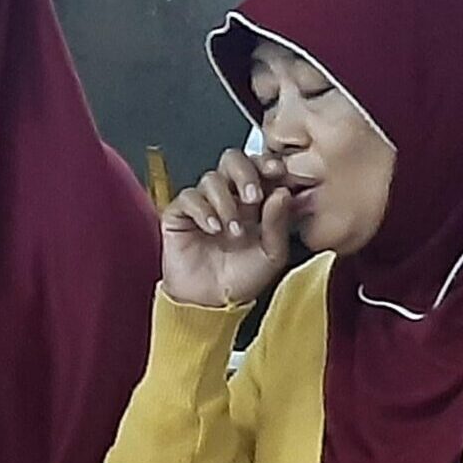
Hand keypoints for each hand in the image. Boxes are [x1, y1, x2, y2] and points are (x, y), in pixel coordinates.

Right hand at [161, 149, 294, 308]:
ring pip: (211, 178)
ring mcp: (204, 204)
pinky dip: (202, 211)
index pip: (260, 167)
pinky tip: (212, 229)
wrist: (212, 302)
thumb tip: (282, 192)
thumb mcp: (272, 254)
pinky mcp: (180, 214)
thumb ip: (278, 223)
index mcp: (256, 202)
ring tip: (232, 230)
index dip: (268, 163)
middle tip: (253, 196)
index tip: (278, 172)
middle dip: (244, 173)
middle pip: (233, 160)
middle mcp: (230, 197)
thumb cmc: (242, 279)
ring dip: (225, 202)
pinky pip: (188, 197)